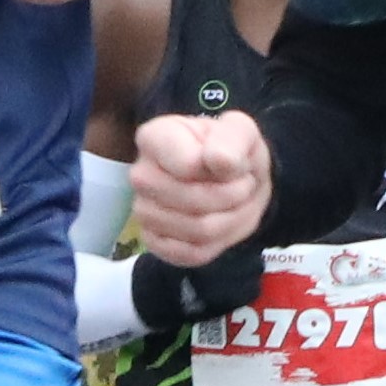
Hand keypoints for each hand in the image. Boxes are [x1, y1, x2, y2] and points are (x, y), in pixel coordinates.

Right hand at [133, 108, 274, 266]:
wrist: (236, 182)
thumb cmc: (232, 151)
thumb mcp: (241, 131)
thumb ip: (231, 138)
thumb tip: (217, 161)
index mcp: (155, 138)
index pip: (189, 165)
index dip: (223, 171)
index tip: (234, 164)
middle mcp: (141, 175)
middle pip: (193, 201)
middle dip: (233, 197)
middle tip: (244, 186)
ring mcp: (143, 210)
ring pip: (197, 230)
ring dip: (231, 220)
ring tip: (237, 203)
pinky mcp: (153, 241)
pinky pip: (191, 254)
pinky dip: (218, 243)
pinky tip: (222, 224)